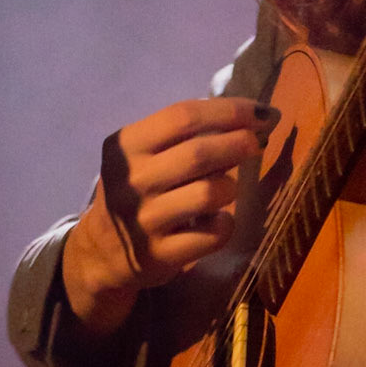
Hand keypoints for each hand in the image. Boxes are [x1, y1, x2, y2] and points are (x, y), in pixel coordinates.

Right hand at [62, 96, 275, 336]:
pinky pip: (213, 234)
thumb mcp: (144, 155)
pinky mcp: (160, 255)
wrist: (103, 252)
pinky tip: (217, 220)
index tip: (262, 112)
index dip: (229, 111)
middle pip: (199, 154)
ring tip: (226, 188)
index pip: (183, 116)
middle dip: (239, 143)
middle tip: (255, 143)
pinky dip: (225, 224)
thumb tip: (252, 119)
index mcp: (126, 146)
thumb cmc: (137, 191)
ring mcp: (145, 220)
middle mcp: (132, 181)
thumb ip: (186, 135)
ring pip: (209, 194)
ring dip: (229, 186)